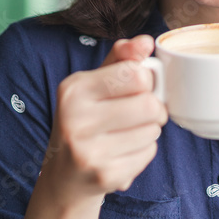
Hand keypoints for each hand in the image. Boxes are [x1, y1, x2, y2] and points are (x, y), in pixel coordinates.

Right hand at [41, 35, 167, 206]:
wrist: (65, 175)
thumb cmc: (85, 119)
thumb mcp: (94, 83)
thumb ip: (121, 58)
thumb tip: (146, 42)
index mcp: (74, 90)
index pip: (136, 74)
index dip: (146, 80)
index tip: (137, 86)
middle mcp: (75, 120)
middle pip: (149, 105)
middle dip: (153, 107)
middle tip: (140, 112)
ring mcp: (89, 152)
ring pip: (153, 130)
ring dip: (149, 130)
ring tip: (127, 132)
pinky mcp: (105, 177)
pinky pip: (149, 153)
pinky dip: (143, 151)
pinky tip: (123, 151)